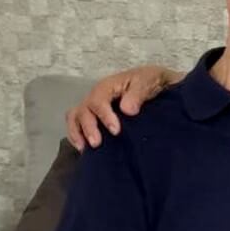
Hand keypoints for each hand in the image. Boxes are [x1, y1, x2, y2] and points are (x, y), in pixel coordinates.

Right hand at [66, 65, 180, 150]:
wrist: (154, 83)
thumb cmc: (149, 82)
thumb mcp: (146, 82)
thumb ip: (137, 94)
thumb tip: (127, 110)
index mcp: (108, 86)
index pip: (98, 100)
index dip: (104, 116)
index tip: (115, 130)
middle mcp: (96, 96)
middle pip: (83, 110)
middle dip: (88, 127)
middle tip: (97, 143)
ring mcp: (94, 106)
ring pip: (75, 116)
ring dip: (77, 132)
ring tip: (85, 148)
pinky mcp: (95, 115)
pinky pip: (77, 123)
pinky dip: (76, 134)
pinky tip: (84, 148)